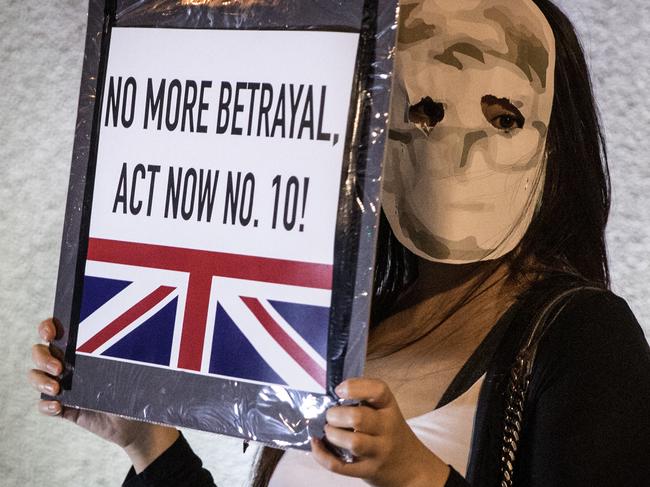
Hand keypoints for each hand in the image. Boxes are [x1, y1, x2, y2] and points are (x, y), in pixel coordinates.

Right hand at [28, 318, 178, 472]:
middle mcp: (69, 363)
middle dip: (42, 358)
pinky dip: (46, 406)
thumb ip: (125, 349)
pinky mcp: (65, 408)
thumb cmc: (135, 385)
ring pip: (36, 377)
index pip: (56, 330)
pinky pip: (43, 405)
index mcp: (82, 347)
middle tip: (59, 368)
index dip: (46, 328)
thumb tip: (129, 329)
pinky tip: (58, 406)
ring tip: (57, 389)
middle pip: (39, 352)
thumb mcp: (131, 364)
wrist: (137, 421)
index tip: (51, 334)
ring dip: (40, 381)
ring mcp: (64, 385)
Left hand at [311, 378, 450, 486]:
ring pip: (353, 442)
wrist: (411, 467)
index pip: (378, 391)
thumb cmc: (390, 433)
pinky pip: (341, 466)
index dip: (355, 387)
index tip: (339, 390)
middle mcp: (387, 428)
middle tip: (330, 416)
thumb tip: (327, 397)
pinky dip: (323, 456)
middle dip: (336, 415)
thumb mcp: (385, 412)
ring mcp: (379, 451)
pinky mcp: (369, 471)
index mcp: (389, 407)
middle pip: (359, 418)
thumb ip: (364, 402)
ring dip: (333, 435)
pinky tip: (317, 446)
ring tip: (328, 431)